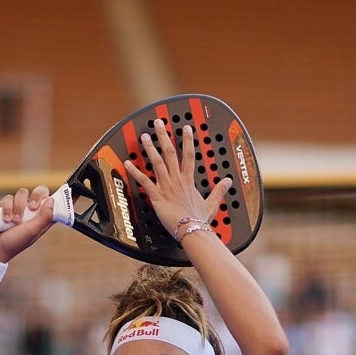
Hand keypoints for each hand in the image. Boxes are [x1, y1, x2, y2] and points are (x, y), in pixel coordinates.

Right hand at [0, 185, 54, 262]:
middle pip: (39, 191)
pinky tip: (5, 220)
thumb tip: (51, 200)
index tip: (48, 202)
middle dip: (36, 196)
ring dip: (18, 206)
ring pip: (22, 193)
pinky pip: (8, 198)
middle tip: (32, 207)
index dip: (52, 198)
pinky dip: (7, 208)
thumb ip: (44, 216)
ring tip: (14, 221)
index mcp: (41, 218)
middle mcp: (31, 211)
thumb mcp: (32, 231)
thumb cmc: (15, 242)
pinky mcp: (5, 206)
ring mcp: (18, 207)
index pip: (51, 202)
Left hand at [124, 120, 231, 238]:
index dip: (188, 140)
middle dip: (164, 136)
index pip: (189, 155)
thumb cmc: (199, 220)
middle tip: (158, 124)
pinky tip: (128, 163)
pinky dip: (135, 172)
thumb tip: (227, 181)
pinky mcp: (157, 196)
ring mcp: (166, 186)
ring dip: (150, 148)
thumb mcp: (212, 203)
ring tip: (144, 136)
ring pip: (157, 162)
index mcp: (189, 181)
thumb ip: (218, 190)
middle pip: (170, 153)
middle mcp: (177, 180)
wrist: (191, 230)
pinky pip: (144, 181)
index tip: (186, 128)